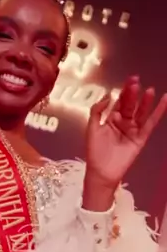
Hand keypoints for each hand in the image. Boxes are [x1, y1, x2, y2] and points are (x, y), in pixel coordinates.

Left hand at [85, 76, 166, 190]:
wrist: (101, 172)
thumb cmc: (94, 152)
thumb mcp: (91, 128)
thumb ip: (97, 110)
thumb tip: (108, 95)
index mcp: (111, 119)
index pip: (120, 102)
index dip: (125, 91)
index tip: (131, 79)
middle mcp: (123, 123)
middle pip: (130, 105)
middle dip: (133, 94)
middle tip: (136, 82)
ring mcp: (133, 130)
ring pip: (141, 113)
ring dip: (145, 102)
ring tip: (149, 91)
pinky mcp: (140, 138)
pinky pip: (150, 124)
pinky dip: (158, 113)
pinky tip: (164, 101)